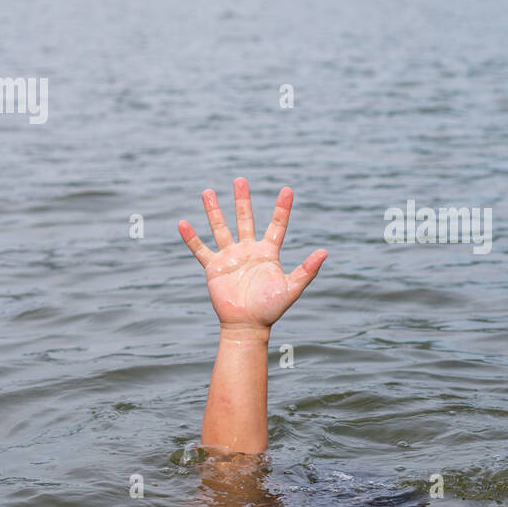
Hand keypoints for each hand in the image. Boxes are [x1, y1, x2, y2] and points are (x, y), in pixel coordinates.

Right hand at [178, 179, 326, 329]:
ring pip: (221, 228)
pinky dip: (191, 238)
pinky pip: (200, 249)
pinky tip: (183, 223)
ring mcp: (230, 257)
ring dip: (214, 211)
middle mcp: (248, 250)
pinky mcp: (214, 268)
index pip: (277, 225)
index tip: (288, 190)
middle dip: (242, 200)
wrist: (247, 325)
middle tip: (241, 180)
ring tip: (207, 192)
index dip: (282, 208)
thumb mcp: (291, 288)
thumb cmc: (271, 309)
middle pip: (245, 219)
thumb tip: (324, 252)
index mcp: (268, 253)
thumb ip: (307, 270)